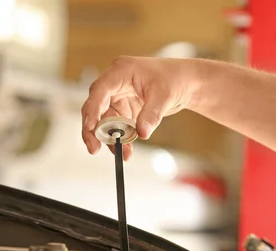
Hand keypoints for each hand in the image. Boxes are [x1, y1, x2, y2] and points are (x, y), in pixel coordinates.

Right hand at [81, 56, 201, 159]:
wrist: (185, 83)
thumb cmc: (174, 79)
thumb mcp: (164, 96)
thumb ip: (151, 114)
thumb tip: (142, 133)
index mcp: (120, 71)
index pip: (99, 90)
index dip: (92, 109)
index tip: (90, 128)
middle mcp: (114, 83)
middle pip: (94, 107)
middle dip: (92, 129)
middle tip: (94, 148)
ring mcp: (117, 97)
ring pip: (104, 121)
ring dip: (110, 139)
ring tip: (122, 154)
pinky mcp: (123, 109)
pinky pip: (116, 127)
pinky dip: (120, 140)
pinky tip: (127, 152)